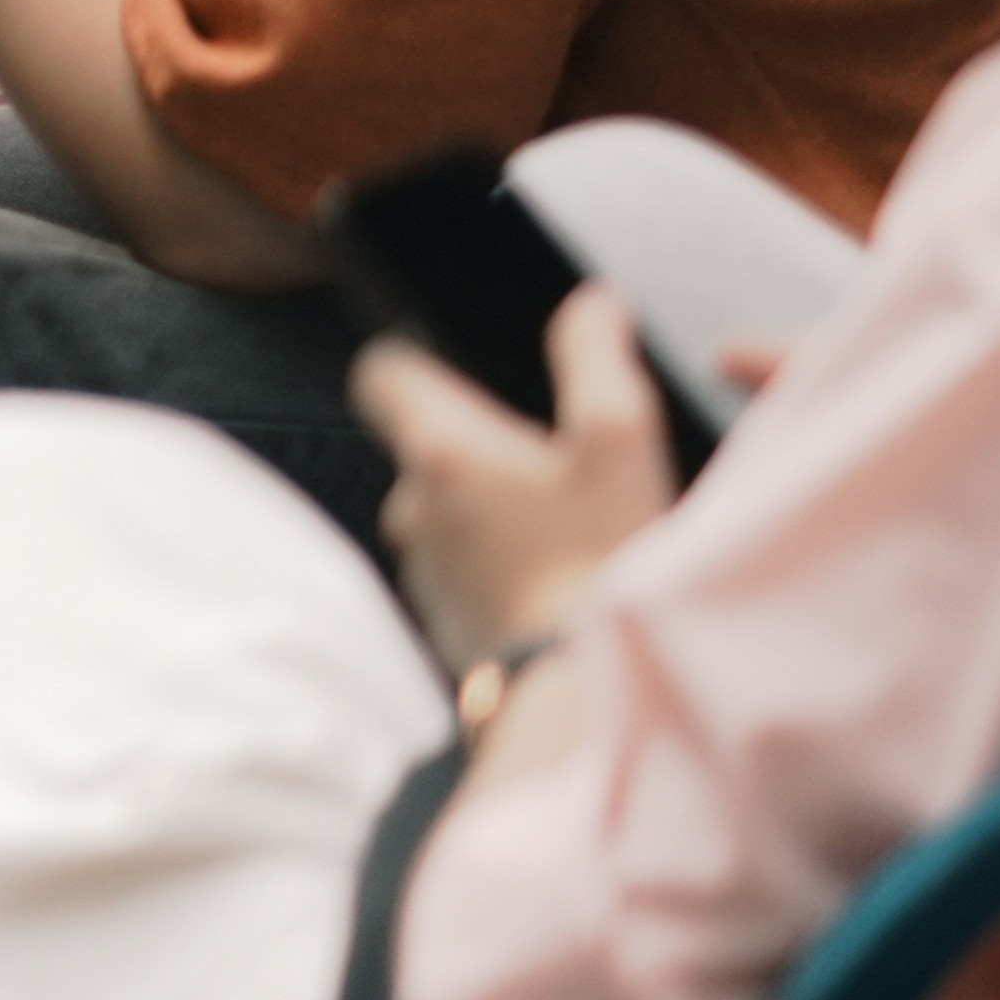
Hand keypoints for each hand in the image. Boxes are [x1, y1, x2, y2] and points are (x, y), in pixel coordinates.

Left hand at [354, 281, 679, 672]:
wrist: (583, 696)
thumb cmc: (602, 564)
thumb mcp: (619, 444)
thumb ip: (596, 360)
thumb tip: (592, 303)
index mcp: (439, 449)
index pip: (381, 372)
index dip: (415, 356)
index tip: (465, 367)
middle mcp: (410, 506)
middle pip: (424, 445)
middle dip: (480, 445)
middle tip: (553, 464)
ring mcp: (422, 567)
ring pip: (444, 512)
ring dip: (490, 510)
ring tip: (565, 529)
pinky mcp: (444, 619)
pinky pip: (461, 568)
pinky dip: (496, 563)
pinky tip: (557, 578)